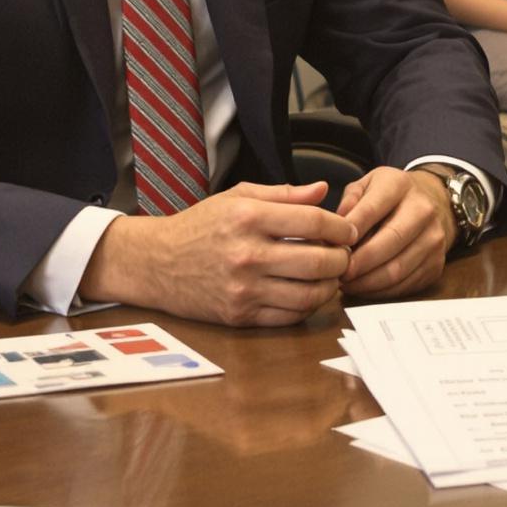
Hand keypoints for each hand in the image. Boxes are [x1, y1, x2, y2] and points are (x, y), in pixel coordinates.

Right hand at [80, 181, 354, 326]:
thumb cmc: (200, 225)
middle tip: (347, 254)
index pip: (313, 222)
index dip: (340, 227)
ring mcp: (243, 288)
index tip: (349, 230)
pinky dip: (307, 306)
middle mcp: (247, 254)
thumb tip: (323, 190)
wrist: (158, 262)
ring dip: (330, 286)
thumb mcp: (238, 196)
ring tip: (332, 276)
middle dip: (342, 259)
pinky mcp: (239, 315)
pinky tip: (309, 293)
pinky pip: (288, 316)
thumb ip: (284, 194)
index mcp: (248, 217)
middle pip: (318, 261)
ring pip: (308, 294)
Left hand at [338, 167, 454, 298]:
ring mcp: (433, 239)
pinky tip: (364, 287)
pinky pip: (405, 285)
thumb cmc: (390, 196)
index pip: (371, 210)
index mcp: (400, 185)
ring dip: (367, 282)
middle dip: (359, 262)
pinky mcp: (436, 264)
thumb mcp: (367, 185)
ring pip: (397, 269)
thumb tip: (335, 229)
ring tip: (347, 283)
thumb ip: (349, 201)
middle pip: (389, 242)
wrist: (434, 203)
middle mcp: (423, 210)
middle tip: (339, 273)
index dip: (349, 233)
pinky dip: (381, 291)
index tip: (332, 248)